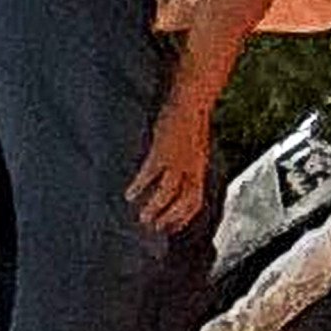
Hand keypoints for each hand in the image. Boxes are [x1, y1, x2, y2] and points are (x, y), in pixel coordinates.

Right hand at [127, 105, 216, 238]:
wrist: (192, 101)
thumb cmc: (192, 122)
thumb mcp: (195, 147)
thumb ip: (189, 164)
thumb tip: (179, 177)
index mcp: (200, 168)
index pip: (195, 202)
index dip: (183, 218)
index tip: (171, 229)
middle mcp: (192, 168)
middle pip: (184, 201)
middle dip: (169, 218)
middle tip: (154, 228)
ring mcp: (178, 160)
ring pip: (168, 192)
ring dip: (155, 207)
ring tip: (142, 218)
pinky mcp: (163, 150)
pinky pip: (150, 174)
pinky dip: (140, 186)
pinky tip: (130, 194)